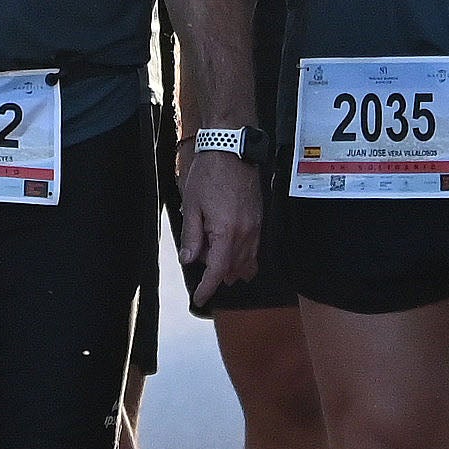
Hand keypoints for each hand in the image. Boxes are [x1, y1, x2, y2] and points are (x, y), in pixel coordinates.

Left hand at [178, 151, 262, 295]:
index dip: (207, 288)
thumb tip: (189, 259)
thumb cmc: (210, 174)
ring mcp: (256, 227)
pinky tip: (233, 252)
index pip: (217, 271)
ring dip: (232, 269)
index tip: (199, 298)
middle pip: (234, 269)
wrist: (232, 149)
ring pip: (248, 261)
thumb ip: (192, 236)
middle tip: (201, 271)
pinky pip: (254, 248)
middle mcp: (245, 233)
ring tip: (216, 264)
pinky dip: (244, 257)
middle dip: (218, 276)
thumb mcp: (192, 206)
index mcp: (226, 232)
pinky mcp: (259, 219)